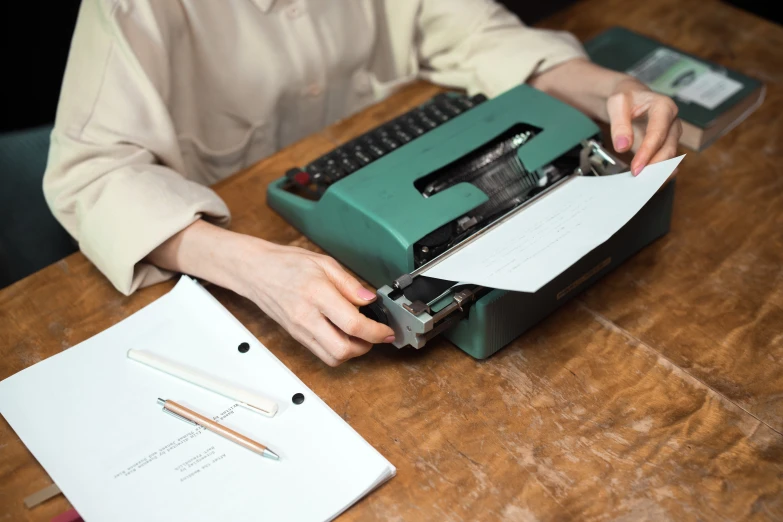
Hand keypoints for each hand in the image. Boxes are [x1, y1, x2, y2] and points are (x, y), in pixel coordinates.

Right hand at [237, 242, 394, 365]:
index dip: (376, 332)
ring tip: (360, 335)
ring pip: (332, 358)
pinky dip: (338, 350)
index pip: (352, 324)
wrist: (255, 271)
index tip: (387, 331)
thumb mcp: (324, 262)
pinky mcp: (296, 337)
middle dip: (366, 347)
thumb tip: (370, 299)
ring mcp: (300, 330)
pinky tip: (343, 335)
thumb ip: (350, 283)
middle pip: (343, 350)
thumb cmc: (286, 263)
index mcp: (316, 294)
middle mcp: (306, 317)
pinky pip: (322, 354)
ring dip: (352, 352)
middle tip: (375, 334)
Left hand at [605, 77, 682, 175]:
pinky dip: (657, 173)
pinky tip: (647, 183)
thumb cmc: (626, 98)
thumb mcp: (617, 103)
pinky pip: (665, 162)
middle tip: (638, 179)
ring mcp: (671, 136)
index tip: (636, 168)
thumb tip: (623, 145)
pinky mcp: (665, 146)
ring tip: (643, 185)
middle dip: (654, 166)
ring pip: (670, 158)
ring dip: (658, 173)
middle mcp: (672, 122)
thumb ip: (619, 124)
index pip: (658, 133)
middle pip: (668, 148)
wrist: (630, 98)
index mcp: (664, 107)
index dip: (647, 152)